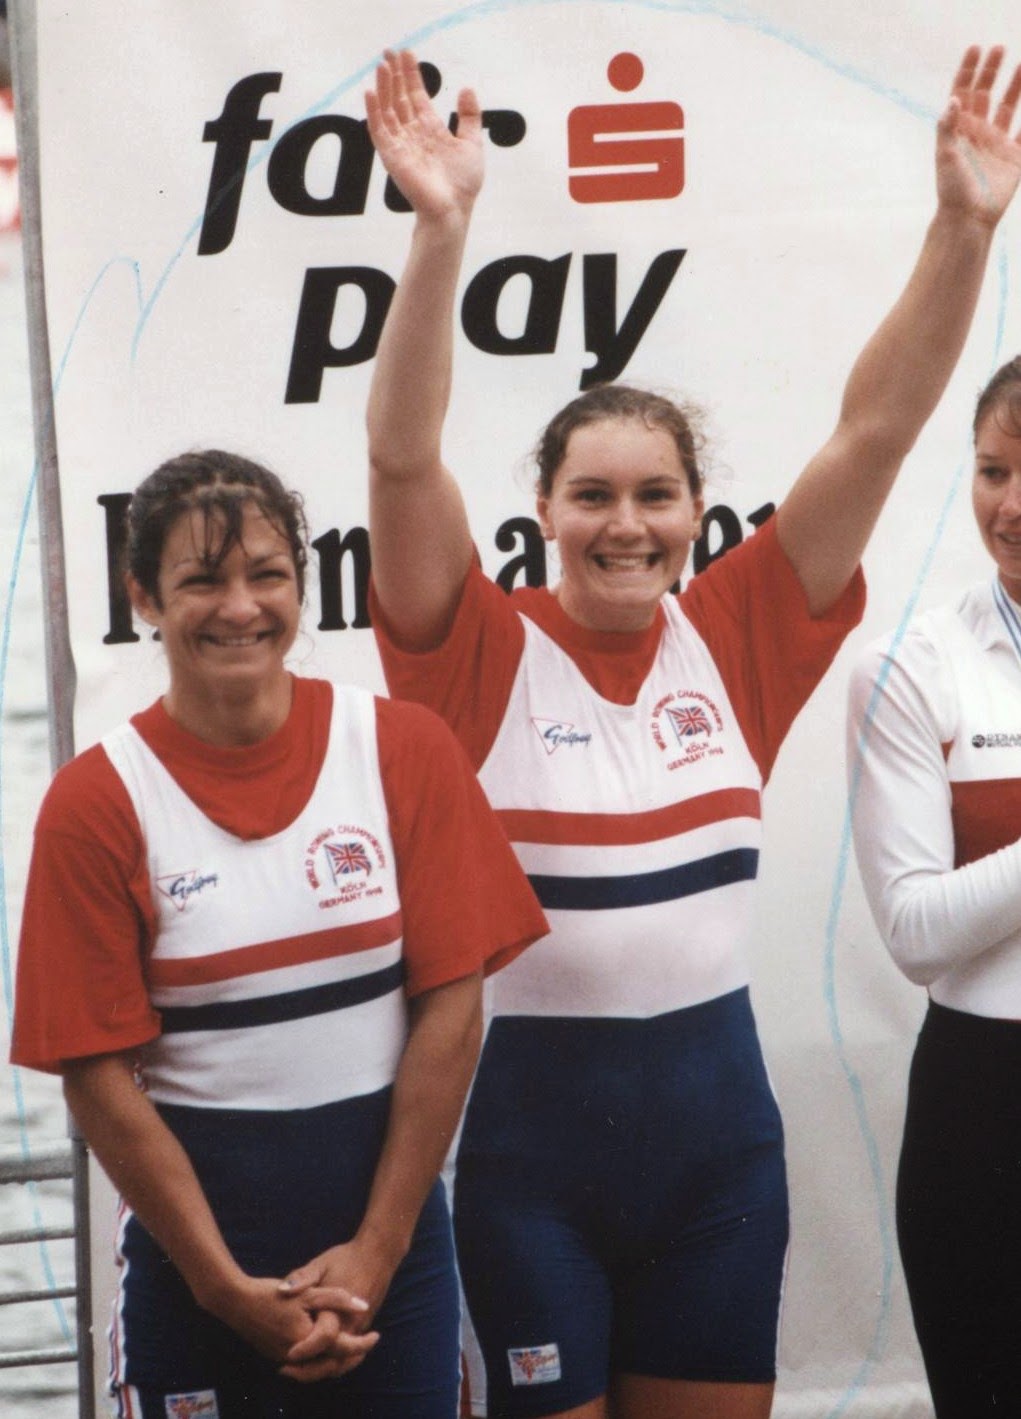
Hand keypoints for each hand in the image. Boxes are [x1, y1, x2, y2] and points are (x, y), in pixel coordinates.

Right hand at [211, 1272, 377, 1382]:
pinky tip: (326, 1344)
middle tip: (367, 1343)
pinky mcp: (276, 1356)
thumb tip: (364, 1306)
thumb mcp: (308, 1292)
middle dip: (352, 1357)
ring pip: (318, 1368)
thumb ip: (337, 1299)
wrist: (235, 1302)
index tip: (376, 1336)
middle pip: (332, 1366)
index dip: (363, 1344)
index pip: (343, 1350)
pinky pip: (305, 1365)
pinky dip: (320, 1359)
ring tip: (352, 1346)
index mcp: (308, 1342)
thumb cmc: (272, 1294)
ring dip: (337, 1360)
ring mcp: (285, 1360)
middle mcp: (297, 1358)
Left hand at [276, 1235, 400, 1376]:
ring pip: (343, 1362)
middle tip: (285, 1370)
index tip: (285, 1355)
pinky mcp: (363, 1326)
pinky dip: (334, 1362)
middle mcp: (350, 1325)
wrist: (378, 1254)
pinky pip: (350, 1354)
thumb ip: (302, 1278)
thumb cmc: (347, 1258)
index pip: (320, 1341)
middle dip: (309, 1371)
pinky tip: (317, 1358)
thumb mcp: (321, 1264)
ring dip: (321, 1370)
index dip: (303, 1352)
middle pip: (332, 1362)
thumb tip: (281, 1291)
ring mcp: (359, 1328)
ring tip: (298, 1370)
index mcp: (337, 1311)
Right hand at [365, 48, 483, 220]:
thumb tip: (466, 88)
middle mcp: (413, 134)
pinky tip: (371, 92)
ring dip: (384, 86)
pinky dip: (374, 111)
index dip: (412, 75)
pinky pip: (379, 129)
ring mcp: (400, 144)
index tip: (407, 53)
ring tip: (383, 64)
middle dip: (395, 74)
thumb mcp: (472, 144)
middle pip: (399, 98)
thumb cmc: (463, 184)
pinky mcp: (391, 156)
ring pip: (388, 109)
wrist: (453, 209)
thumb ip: (469, 117)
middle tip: (389, 51)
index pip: (417, 96)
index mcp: (430, 129)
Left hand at [936, 46, 1020, 226]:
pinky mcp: (1013, 157)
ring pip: (1008, 107)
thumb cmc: (952, 189)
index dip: (969, 71)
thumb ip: (947, 127)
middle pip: (985, 94)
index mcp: (959, 130)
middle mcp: (977, 133)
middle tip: (999, 48)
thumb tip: (953, 100)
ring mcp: (996, 144)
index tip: (976, 49)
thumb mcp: (945, 156)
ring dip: (1015, 86)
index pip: (963, 94)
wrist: (968, 219)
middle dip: (991, 71)